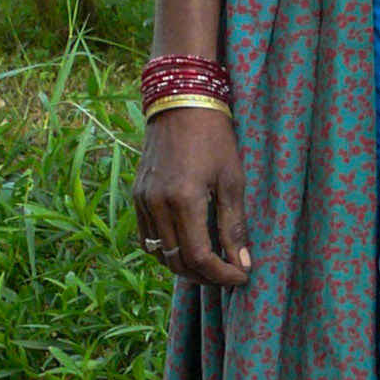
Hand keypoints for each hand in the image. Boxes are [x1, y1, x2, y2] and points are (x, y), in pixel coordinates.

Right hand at [134, 110, 251, 289]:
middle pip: (176, 262)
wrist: (181, 103)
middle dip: (205, 276)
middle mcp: (156, 205)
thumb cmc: (214, 137)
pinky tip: (187, 246)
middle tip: (229, 274)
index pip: (199, 257)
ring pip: (159, 254)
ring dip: (185, 266)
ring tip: (211, 264)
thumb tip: (243, 263)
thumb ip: (234, 226)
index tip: (242, 276)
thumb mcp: (232, 180)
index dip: (221, 274)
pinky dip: (167, 250)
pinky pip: (147, 237)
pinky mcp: (136, 196)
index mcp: (182, 201)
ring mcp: (142, 201)